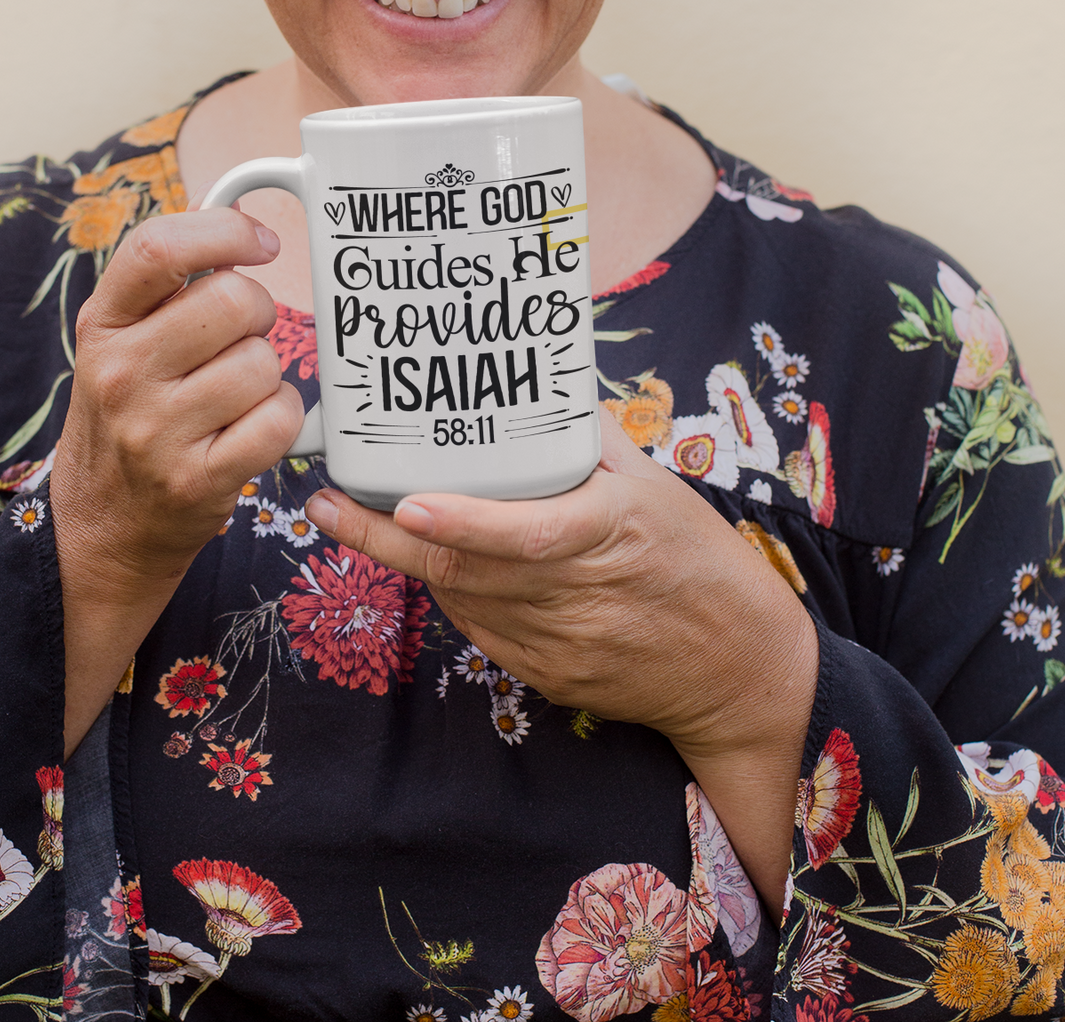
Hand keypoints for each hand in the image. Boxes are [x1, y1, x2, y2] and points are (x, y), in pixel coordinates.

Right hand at [53, 208, 301, 578]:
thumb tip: (228, 207)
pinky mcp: (197, 478)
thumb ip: (168, 281)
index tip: (260, 242)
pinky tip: (251, 427)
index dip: (225, 229)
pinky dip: (281, 418)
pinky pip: (280, 418)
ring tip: (235, 394)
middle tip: (241, 340)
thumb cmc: (127, 415)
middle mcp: (121, 373)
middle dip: (259, 313)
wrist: (102, 526)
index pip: (159, 247)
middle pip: (235, 300)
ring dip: (267, 374)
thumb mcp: (120, 340)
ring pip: (264, 362)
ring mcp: (156, 431)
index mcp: (102, 324)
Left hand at [303, 406, 816, 911]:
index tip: (407, 499)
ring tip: (356, 515)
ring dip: (407, 559)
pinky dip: (450, 592)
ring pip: (462, 599)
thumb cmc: (701, 561)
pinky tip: (429, 559)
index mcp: (611, 533)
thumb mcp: (658, 487)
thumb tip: (538, 387)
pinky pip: (481, 630)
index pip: (528, 533)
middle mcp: (578, 593)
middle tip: (326, 503)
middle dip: (383, 538)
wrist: (738, 670)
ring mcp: (558, 644)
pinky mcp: (546, 677)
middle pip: (466, 570)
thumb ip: (592, 442)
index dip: (463, 521)